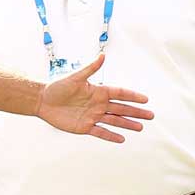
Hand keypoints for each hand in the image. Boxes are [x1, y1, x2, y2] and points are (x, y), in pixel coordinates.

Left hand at [37, 55, 152, 142]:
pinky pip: (101, 132)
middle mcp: (98, 104)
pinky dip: (111, 136)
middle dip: (136, 112)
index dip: (132, 96)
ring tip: (140, 128)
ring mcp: (93, 116)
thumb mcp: (75, 77)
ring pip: (114, 121)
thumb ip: (90, 69)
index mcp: (98, 91)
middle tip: (151, 115)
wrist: (43, 101)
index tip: (145, 99)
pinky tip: (122, 139)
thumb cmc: (57, 86)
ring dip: (127, 124)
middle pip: (121, 109)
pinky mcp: (85, 127)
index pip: (120, 93)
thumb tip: (102, 55)